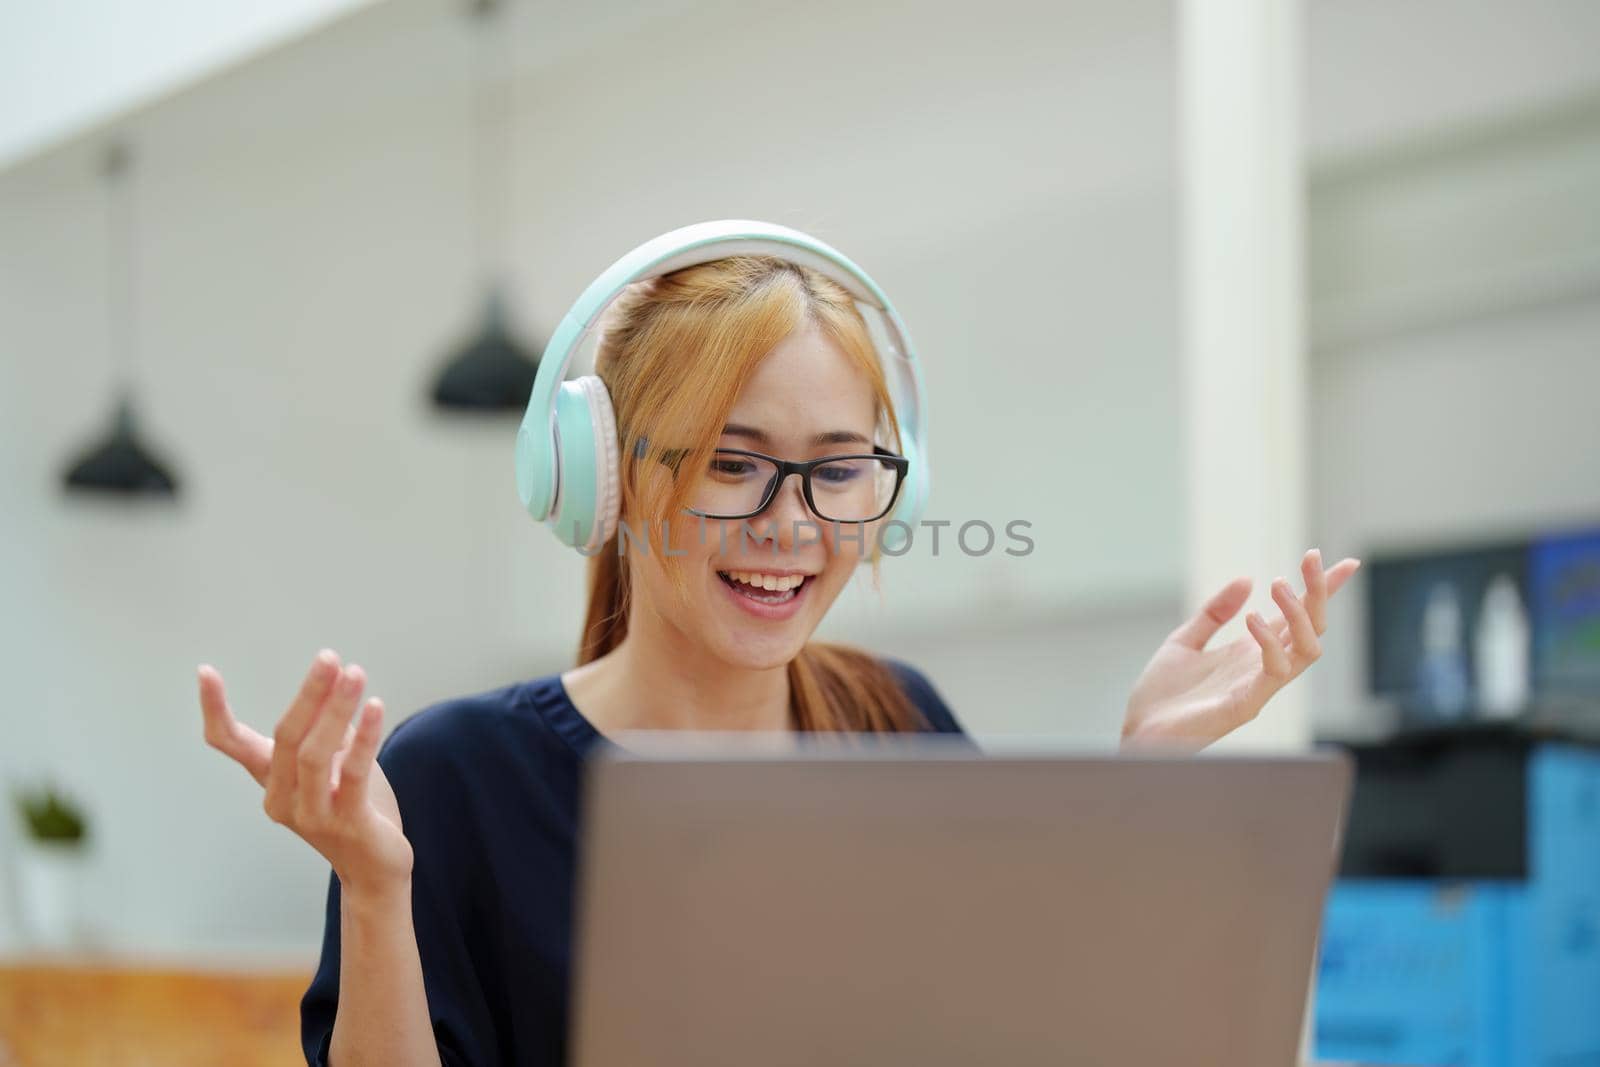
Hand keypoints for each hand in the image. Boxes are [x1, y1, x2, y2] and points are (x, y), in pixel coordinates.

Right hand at [198, 650, 412, 895]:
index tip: (205, 671)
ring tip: (355, 673)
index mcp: (271, 781)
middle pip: (285, 737)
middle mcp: (281, 799)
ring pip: (315, 754)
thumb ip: (330, 729)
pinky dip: (365, 737)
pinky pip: (354, 774)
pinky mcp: (347, 823)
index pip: (230, 744)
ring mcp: (311, 815)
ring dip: (336, 709)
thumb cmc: (355, 808)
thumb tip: (334, 685)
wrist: (376, 870)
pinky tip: (375, 707)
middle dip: (308, 694)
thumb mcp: (338, 763)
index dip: (215, 710)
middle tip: (328, 657)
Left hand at [1121, 549, 1360, 750]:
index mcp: (1252, 652)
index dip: (1322, 591)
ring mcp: (1259, 687)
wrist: (1139, 731)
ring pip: (1307, 649)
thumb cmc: (1163, 695)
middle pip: (1311, 628)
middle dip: (1318, 591)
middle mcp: (1263, 668)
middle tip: (1312, 557)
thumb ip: (1215, 612)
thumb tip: (1247, 579)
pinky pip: (1275, 672)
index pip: (1298, 618)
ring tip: (1278, 583)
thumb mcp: (1186, 640)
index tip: (1345, 563)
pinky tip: (1252, 618)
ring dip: (1299, 613)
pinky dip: (1270, 642)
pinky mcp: (1246, 705)